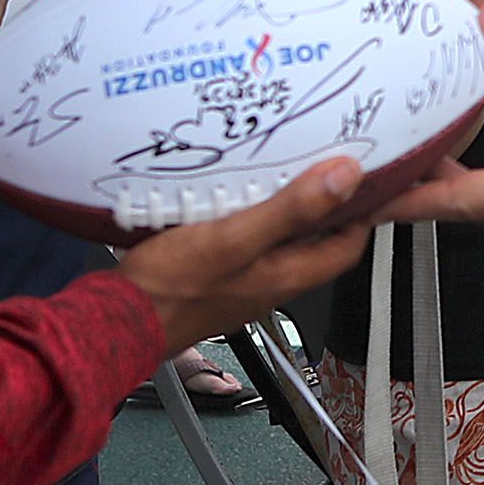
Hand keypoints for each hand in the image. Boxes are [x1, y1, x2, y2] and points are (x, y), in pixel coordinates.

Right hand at [117, 158, 371, 345]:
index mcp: (285, 275)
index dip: (361, 212)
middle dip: (326, 204)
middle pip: (314, 242)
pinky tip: (233, 192)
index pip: (345, 246)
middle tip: (327, 163)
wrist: (117, 321)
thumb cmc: (172, 288)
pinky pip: (246, 241)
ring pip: (278, 240)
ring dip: (286, 207)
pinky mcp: (213, 275)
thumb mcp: (236, 238)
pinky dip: (250, 214)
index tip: (366, 178)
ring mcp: (241, 281)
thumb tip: (346, 178)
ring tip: (283, 166)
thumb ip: (292, 210)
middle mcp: (269, 282)